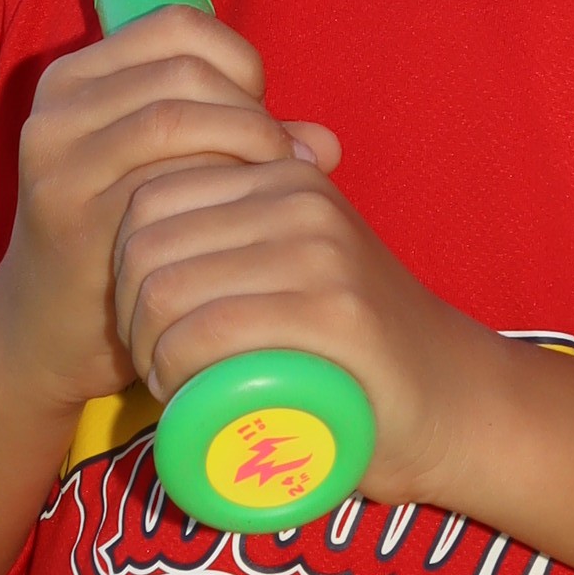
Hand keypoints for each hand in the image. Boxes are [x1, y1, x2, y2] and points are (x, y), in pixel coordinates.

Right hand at [0, 10, 326, 416]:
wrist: (43, 329)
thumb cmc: (123, 237)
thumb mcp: (166, 170)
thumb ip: (238, 141)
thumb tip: (327, 144)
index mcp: (75, 79)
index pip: (176, 27)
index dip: (237, 60)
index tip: (262, 109)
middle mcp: (57, 112)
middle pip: (181, 72)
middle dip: (249, 110)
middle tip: (282, 158)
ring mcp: (60, 165)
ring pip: (172, 120)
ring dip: (242, 146)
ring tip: (274, 186)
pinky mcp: (73, 220)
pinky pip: (162, 185)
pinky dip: (218, 191)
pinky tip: (245, 220)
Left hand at [111, 134, 499, 502]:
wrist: (454, 399)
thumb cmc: (355, 344)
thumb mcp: (301, 259)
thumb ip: (247, 227)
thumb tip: (151, 205)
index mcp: (285, 174)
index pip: (150, 200)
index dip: (120, 267)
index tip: (142, 321)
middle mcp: (301, 200)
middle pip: (148, 245)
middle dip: (126, 314)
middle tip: (150, 363)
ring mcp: (321, 254)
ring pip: (169, 289)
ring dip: (147, 349)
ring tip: (168, 381)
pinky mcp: (336, 313)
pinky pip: (211, 330)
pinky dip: (177, 368)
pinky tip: (182, 392)